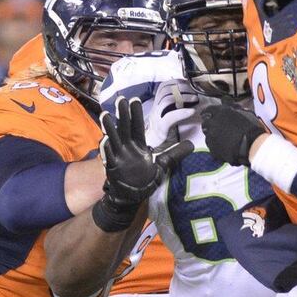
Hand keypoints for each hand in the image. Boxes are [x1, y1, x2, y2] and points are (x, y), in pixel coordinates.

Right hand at [93, 96, 191, 231]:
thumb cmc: (145, 178)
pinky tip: (104, 140)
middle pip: (124, 128)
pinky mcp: (112, 168)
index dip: (136, 114)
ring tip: (106, 115)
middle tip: (120, 100)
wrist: (133, 196)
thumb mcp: (163, 164)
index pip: (137, 126)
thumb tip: (192, 145)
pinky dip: (106, 149)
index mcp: (139, 145)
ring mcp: (118, 157)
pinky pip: (108, 157)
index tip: (134, 100)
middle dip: (122, 115)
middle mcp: (127, 148)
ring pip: (113, 139)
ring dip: (110, 128)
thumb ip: (175, 153)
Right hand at [146, 80, 198, 147]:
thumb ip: (174, 107)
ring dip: (184, 97)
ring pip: (166, 100)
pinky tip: (192, 112)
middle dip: (182, 88)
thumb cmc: (163, 134)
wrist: (152, 150)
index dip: (176, 82)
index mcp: (156, 106)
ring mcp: (156, 119)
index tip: (188, 84)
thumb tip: (189, 97)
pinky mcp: (161, 129)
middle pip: (165, 90)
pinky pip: (170, 117)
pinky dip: (182, 112)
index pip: (163, 86)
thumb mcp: (168, 117)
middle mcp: (155, 110)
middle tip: (194, 92)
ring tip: (195, 99)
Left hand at [201, 98, 264, 165]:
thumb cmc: (251, 127)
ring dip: (213, 135)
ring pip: (207, 135)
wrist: (252, 145)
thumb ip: (231, 105)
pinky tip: (224, 146)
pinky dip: (216, 146)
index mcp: (220, 112)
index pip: (208, 110)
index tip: (211, 115)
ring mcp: (211, 137)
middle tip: (218, 128)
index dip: (210, 113)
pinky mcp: (213, 149)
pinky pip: (211, 146)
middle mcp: (212, 123)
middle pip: (205, 123)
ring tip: (223, 138)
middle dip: (210, 125)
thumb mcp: (244, 111)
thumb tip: (225, 99)